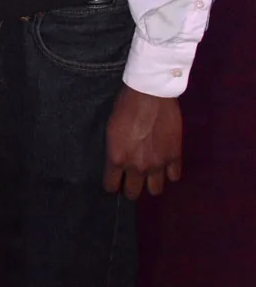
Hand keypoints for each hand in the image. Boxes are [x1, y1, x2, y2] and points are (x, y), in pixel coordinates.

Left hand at [103, 85, 181, 199]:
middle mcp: (137, 166)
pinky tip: (165, 164)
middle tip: (131, 178)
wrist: (150, 92)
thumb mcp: (111, 128)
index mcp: (117, 158)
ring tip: (150, 173)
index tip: (114, 180)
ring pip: (155, 191)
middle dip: (130, 187)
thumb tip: (116, 161)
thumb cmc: (126, 104)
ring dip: (151, 183)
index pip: (111, 186)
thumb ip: (114, 149)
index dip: (112, 184)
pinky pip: (174, 177)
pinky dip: (170, 172)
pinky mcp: (174, 156)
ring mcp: (157, 163)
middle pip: (132, 194)